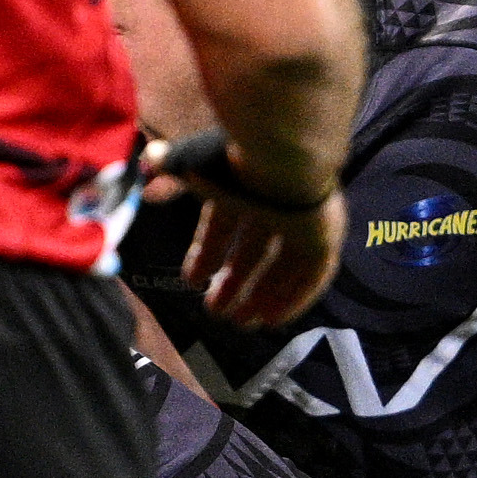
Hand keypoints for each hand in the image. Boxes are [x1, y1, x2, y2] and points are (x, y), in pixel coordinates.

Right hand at [147, 136, 341, 325]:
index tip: (192, 281)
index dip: (207, 252)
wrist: (280, 156)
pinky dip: (293, 298)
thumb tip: (150, 170)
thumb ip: (171, 175)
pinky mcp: (326, 234)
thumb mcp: (192, 169)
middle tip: (214, 310)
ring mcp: (304, 218)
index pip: (225, 223)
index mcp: (244, 183)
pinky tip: (271, 319)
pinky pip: (312, 274)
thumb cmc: (233, 160)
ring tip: (239, 321)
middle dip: (233, 280)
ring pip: (284, 265)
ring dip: (261, 294)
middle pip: (255, 248)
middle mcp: (275, 201)